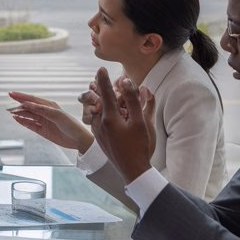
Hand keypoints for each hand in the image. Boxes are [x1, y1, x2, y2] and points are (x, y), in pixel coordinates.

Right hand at [8, 91, 93, 153]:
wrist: (79, 140)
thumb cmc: (71, 125)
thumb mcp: (57, 115)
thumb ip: (42, 110)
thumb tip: (27, 104)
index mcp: (49, 105)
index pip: (32, 99)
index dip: (21, 96)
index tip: (11, 94)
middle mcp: (44, 112)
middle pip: (28, 107)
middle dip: (17, 106)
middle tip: (7, 107)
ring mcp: (43, 121)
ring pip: (28, 116)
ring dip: (19, 114)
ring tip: (10, 113)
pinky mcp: (42, 130)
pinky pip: (30, 125)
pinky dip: (23, 122)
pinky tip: (17, 119)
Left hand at [83, 68, 156, 182]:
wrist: (132, 170)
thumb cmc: (140, 146)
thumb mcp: (141, 122)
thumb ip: (135, 101)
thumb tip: (130, 83)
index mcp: (109, 118)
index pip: (106, 93)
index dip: (104, 79)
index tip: (101, 68)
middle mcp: (100, 124)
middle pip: (99, 102)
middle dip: (102, 90)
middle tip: (99, 78)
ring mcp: (99, 133)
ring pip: (98, 112)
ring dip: (102, 103)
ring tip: (104, 94)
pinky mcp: (100, 139)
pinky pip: (98, 121)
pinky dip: (102, 114)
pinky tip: (107, 113)